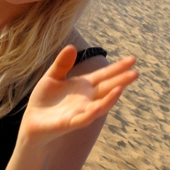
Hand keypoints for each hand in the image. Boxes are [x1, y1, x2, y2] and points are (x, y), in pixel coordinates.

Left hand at [20, 46, 137, 147]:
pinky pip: (84, 118)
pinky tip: (98, 107)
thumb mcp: (52, 77)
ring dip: (110, 97)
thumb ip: (62, 64)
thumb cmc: (44, 100)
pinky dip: (92, 112)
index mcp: (83, 85)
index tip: (132, 59)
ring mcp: (81, 111)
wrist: (32, 121)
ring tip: (122, 87)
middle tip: (136, 72)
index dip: (117, 68)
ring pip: (100, 104)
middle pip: (107, 88)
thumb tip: (72, 46)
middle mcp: (87, 98)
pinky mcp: (71, 122)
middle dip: (121, 80)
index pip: (104, 75)